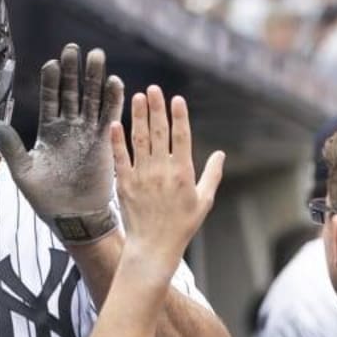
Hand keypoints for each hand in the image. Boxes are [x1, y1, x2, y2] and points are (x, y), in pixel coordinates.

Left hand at [0, 43, 123, 222]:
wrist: (72, 216)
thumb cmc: (46, 198)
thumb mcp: (23, 172)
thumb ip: (12, 147)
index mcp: (48, 131)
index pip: (50, 99)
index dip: (51, 81)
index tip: (51, 63)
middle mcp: (69, 127)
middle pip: (71, 92)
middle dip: (72, 71)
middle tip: (73, 48)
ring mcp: (88, 133)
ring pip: (92, 99)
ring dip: (94, 78)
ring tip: (96, 56)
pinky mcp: (104, 142)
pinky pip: (110, 116)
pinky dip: (113, 100)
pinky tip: (115, 81)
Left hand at [108, 85, 225, 265]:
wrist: (153, 247)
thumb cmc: (182, 226)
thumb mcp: (204, 201)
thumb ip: (212, 175)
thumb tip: (221, 154)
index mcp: (183, 173)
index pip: (182, 137)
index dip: (179, 116)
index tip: (176, 99)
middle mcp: (162, 171)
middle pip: (159, 132)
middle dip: (157, 108)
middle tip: (153, 88)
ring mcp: (142, 176)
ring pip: (140, 140)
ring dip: (139, 116)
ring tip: (137, 97)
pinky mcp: (125, 184)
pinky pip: (120, 158)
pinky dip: (117, 140)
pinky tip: (116, 123)